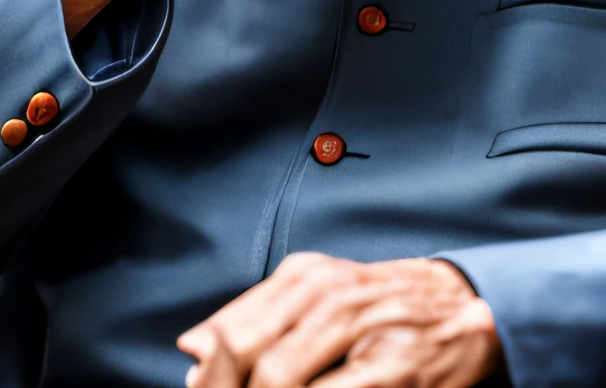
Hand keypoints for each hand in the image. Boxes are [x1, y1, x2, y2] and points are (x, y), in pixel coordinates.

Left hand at [177, 253, 501, 387]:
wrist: (460, 308)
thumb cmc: (377, 306)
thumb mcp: (316, 293)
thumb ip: (255, 315)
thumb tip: (191, 347)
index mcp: (304, 276)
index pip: (234, 328)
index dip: (211, 371)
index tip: (197, 386)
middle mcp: (328, 293)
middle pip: (252, 356)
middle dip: (230, 387)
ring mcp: (360, 328)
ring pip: (282, 377)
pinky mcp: (392, 367)